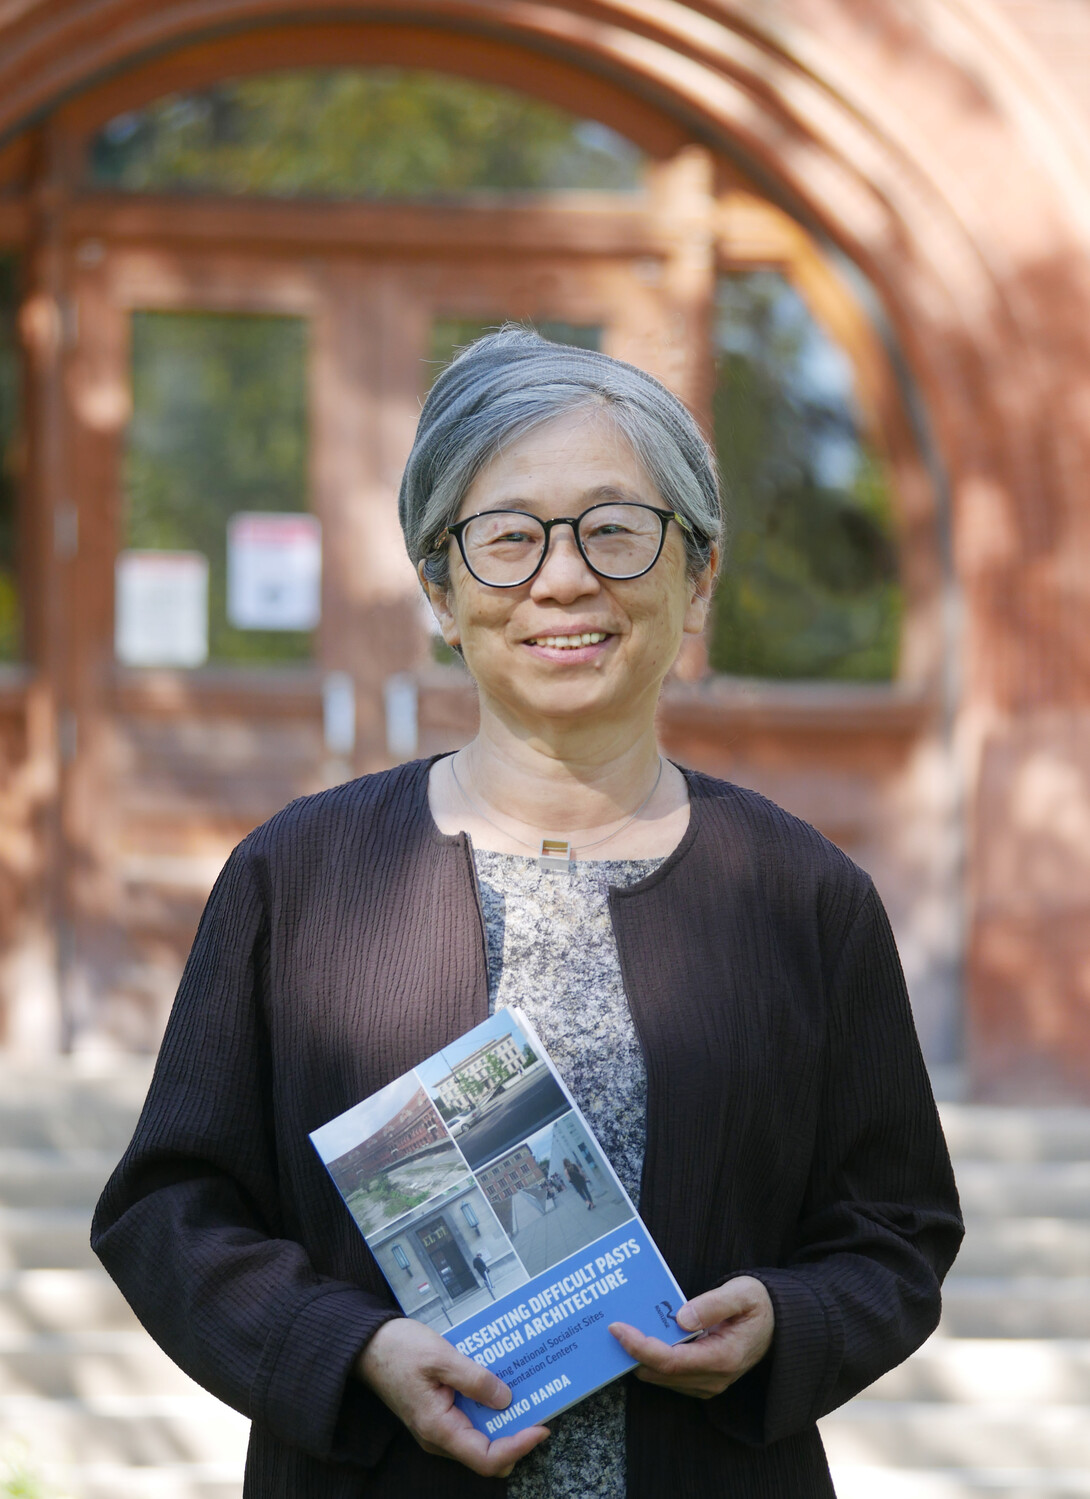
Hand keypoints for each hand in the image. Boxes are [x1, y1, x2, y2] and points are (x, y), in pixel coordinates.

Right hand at [356, 1317, 548, 1475]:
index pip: (486, 1458)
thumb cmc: (399, 1349)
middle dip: (516, 1436)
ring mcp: (439, 1427)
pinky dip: (489, 1409)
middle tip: (539, 1406)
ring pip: (481, 1438)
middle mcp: (440, 1437)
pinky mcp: (439, 1414)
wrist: (368, 1345)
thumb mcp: (441, 1357)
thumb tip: (506, 1399)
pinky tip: (500, 1386)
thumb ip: (475, 1379)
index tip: (541, 1427)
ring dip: (504, 1421)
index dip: (518, 1447)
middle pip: (487, 1454)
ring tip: (526, 1392)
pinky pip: (471, 1421)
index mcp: (439, 1428)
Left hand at [608, 1275, 773, 1398]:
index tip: (617, 1328)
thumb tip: (680, 1317)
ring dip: (640, 1357)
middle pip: (660, 1373)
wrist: (780, 1324)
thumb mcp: (742, 1293)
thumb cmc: (760, 1304)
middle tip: (611, 1326)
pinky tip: (641, 1339)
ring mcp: (709, 1383)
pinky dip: (652, 1360)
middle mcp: (714, 1378)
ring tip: (621, 1331)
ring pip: (662, 1378)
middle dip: (632, 1352)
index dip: (639, 1347)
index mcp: (722, 1357)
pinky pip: (670, 1376)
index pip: (669, 1361)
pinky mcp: (704, 1380)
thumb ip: (712, 1304)